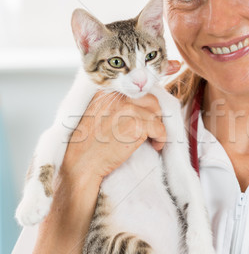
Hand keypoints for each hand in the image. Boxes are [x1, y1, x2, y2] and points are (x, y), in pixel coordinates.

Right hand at [61, 60, 181, 184]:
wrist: (82, 163)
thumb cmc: (88, 144)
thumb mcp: (97, 113)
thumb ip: (115, 104)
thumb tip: (140, 104)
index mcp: (108, 91)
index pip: (138, 90)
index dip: (145, 106)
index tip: (147, 117)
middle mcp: (118, 96)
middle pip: (151, 101)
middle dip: (154, 116)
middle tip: (150, 130)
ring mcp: (127, 109)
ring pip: (157, 116)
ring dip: (157, 129)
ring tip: (151, 141)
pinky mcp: (136, 125)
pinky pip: (160, 129)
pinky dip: (161, 139)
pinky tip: (154, 145)